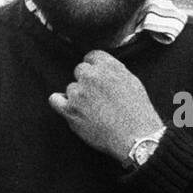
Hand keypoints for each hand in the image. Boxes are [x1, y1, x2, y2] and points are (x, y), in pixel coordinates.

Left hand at [48, 50, 163, 163]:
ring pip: (70, 88)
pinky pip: (54, 100)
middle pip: (79, 70)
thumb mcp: (132, 82)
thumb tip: (102, 70)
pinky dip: (59, 102)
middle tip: (96, 96)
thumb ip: (114, 72)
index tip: (96, 77)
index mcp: (109, 66)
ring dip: (78, 96)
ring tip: (93, 110)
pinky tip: (69, 108)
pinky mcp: (70, 110)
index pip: (91, 56)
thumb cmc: (138, 113)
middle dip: (86, 81)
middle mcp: (92, 76)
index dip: (93, 67)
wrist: (135, 136)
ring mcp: (79, 93)